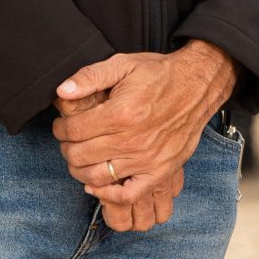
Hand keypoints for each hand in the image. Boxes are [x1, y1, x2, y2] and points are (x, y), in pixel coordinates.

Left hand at [54, 40, 238, 222]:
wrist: (198, 85)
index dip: (60, 127)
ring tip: (82, 157)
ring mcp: (147, 159)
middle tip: (70, 140)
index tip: (63, 124)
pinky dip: (107, 194)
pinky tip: (97, 183)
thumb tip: (62, 92)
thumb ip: (90, 76)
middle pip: (79, 155)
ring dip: (79, 169)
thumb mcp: (124, 64)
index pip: (73, 130)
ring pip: (95, 176)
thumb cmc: (159, 74)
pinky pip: (128, 194)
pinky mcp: (160, 171)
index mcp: (121, 113)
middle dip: (66, 147)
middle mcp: (133, 140)